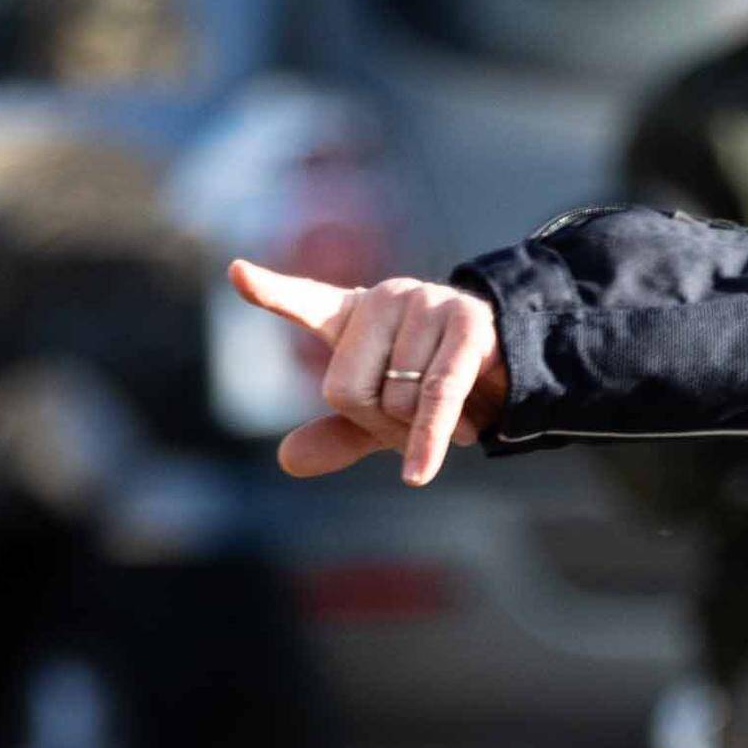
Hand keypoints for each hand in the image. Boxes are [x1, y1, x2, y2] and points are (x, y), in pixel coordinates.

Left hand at [225, 261, 507, 485]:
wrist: (509, 371)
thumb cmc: (433, 388)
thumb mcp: (381, 417)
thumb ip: (336, 434)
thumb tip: (286, 460)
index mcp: (354, 313)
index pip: (305, 302)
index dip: (271, 291)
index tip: (237, 273)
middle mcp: (385, 298)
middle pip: (343, 389)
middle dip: (376, 423)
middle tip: (412, 419)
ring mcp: (427, 303)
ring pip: (394, 399)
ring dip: (420, 430)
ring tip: (450, 417)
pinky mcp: (468, 326)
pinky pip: (435, 398)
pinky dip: (428, 443)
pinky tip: (419, 474)